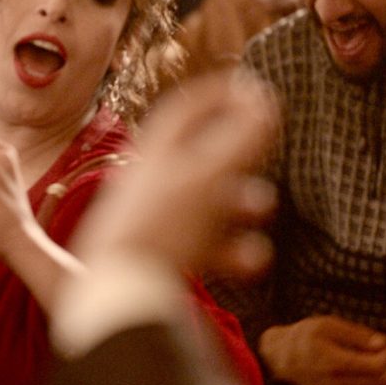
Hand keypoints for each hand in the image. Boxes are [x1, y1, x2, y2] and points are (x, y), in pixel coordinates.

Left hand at [72, 69, 279, 278]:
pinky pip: (207, 247)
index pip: (186, 109)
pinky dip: (235, 249)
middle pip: (200, 155)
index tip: (251, 86)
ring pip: (208, 203)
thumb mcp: (207, 175)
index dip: (219, 93)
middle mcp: (152, 185)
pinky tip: (253, 261)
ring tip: (263, 207)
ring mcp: (157, 224)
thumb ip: (241, 137)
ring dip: (242, 203)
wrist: (120, 299)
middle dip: (240, 152)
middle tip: (265, 150)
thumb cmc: (161, 228)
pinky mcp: (163, 262)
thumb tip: (263, 100)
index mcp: (154, 155)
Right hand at [259, 315, 385, 384]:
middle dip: (385, 365)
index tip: (383, 344)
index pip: (377, 367)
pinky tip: (358, 373)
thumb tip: (384, 343)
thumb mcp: (329, 325)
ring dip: (378, 376)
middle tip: (376, 352)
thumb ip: (358, 334)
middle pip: (381, 381)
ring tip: (367, 361)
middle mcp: (336, 383)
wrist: (281, 356)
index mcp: (335, 362)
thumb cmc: (305, 336)